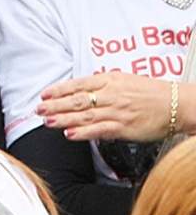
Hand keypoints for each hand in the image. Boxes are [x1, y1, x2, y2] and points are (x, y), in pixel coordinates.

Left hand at [40, 72, 179, 142]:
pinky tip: (70, 134)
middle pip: (77, 100)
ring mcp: (116, 111)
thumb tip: (80, 89)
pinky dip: (83, 132)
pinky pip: (100, 130)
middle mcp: (110, 95)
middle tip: (38, 109)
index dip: (59, 90)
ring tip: (47, 121)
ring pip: (84, 115)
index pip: (78, 84)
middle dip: (55, 105)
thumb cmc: (151, 92)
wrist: (177, 104)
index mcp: (109, 80)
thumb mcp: (123, 80)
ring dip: (63, 119)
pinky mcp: (124, 127)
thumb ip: (101, 84)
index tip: (44, 94)